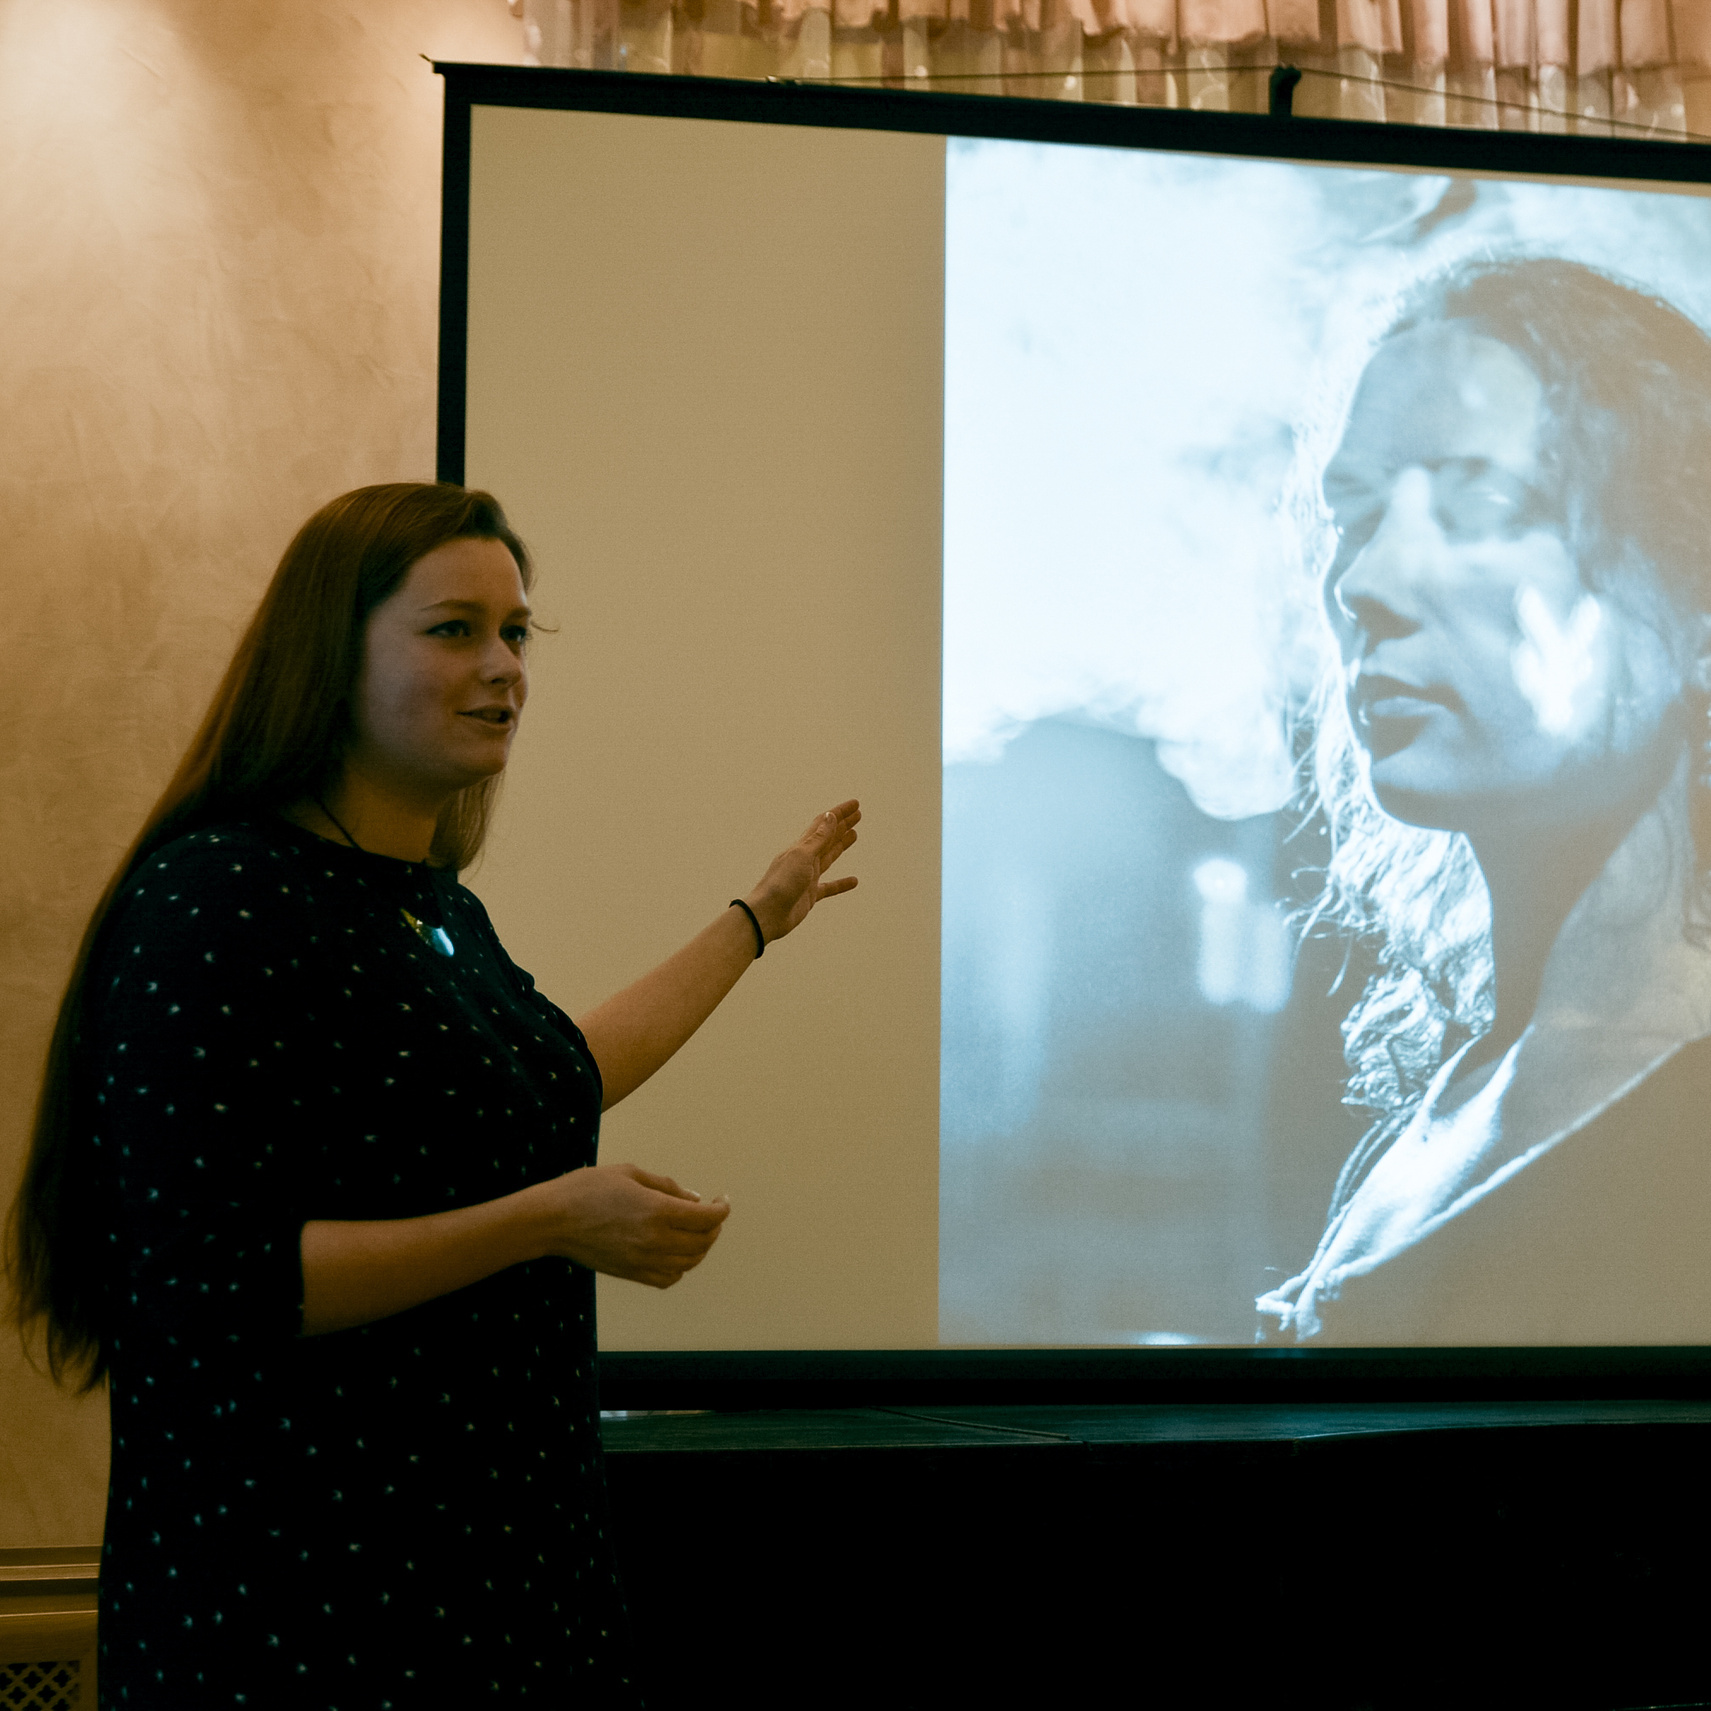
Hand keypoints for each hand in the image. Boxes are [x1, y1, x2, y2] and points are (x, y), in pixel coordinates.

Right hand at [532, 1163, 729, 1288]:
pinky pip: (669, 1278)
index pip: (707, 1218)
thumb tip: (694, 1198)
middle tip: (711, 1214)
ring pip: (690, 1262)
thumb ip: (667, 1186)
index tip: (722, 1200)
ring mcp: (643, 1261)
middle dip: (714, 1227)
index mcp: (657, 1211)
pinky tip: (676, 1252)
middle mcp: (655, 1240)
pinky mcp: (631, 1273)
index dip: (722, 1209)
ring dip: (700, 1247)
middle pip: (703, 1241)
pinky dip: (681, 1267)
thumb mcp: (630, 1173)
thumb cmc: (587, 1188)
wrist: (552, 1220)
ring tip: (696, 1231)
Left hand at [744, 799, 860, 944]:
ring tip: (854, 835)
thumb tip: (830, 816)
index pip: (823, 823)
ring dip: (841, 844)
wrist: (767, 915)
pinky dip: (841, 883)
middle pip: (827, 837)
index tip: (855, 804)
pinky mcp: (810, 895)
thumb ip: (818, 838)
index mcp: (801, 847)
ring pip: (828, 856)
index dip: (839, 813)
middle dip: (842, 824)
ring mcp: (807, 876)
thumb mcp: (802, 857)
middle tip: (858, 814)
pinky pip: (829, 887)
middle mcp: (804, 859)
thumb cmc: (780, 884)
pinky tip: (853, 881)